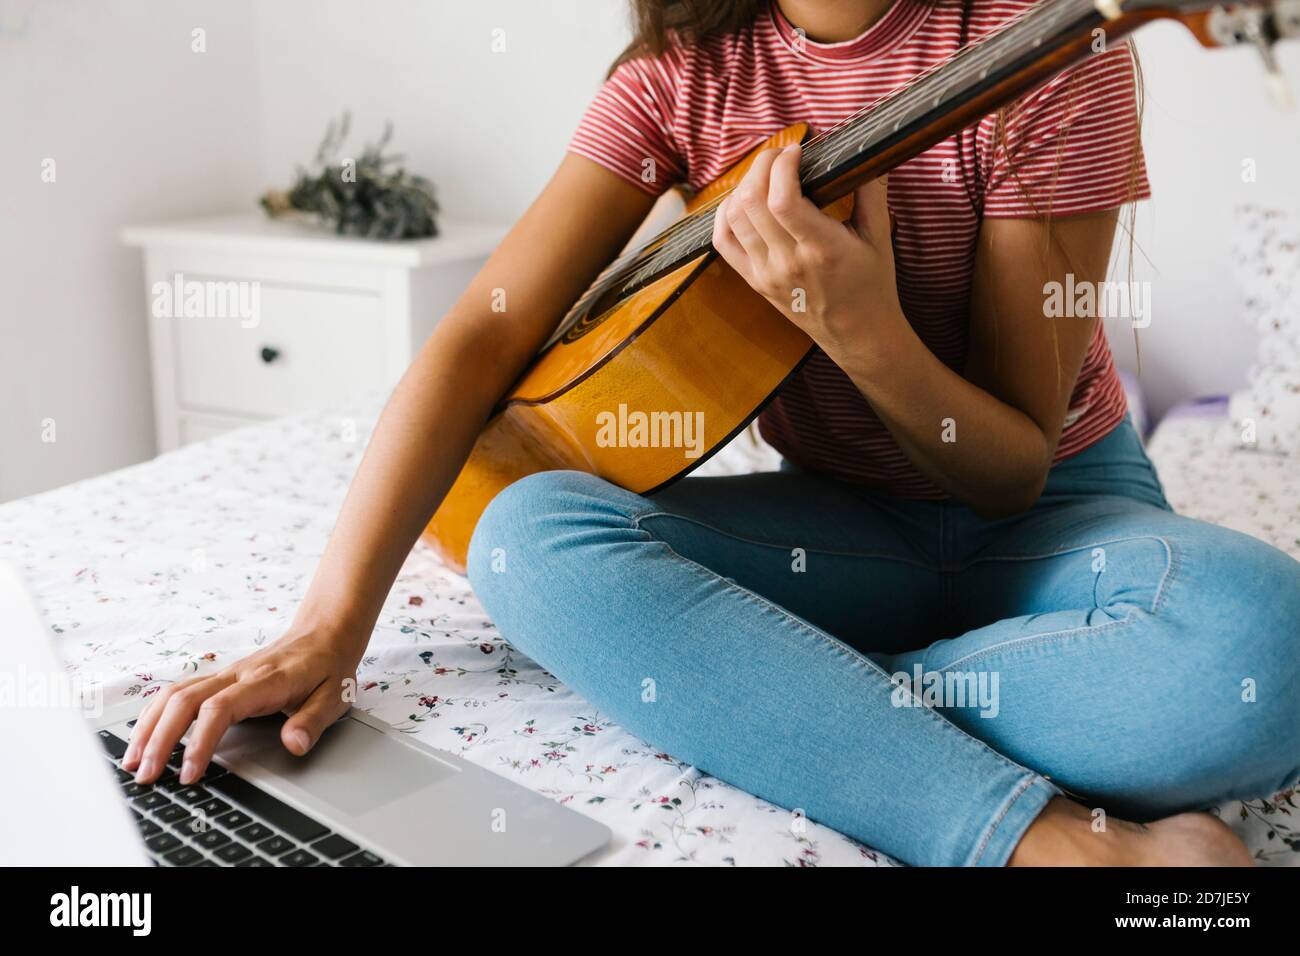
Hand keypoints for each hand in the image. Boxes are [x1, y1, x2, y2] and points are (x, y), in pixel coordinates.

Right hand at [122, 623, 363, 784]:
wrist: (325, 632)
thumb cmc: (329, 666)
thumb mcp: (335, 696)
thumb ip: (313, 722)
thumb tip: (293, 744)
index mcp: (264, 681)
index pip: (220, 709)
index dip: (200, 742)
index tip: (190, 773)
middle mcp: (237, 674)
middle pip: (184, 702)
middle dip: (160, 740)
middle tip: (147, 776)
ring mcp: (224, 674)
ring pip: (174, 694)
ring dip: (150, 726)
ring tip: (132, 761)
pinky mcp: (218, 677)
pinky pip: (178, 691)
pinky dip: (156, 713)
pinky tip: (144, 735)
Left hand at [711, 143, 904, 364]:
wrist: (857, 336)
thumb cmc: (872, 285)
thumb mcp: (879, 237)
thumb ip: (871, 191)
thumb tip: (868, 151)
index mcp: (821, 248)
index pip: (783, 199)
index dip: (782, 165)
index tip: (797, 151)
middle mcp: (788, 262)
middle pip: (752, 201)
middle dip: (762, 165)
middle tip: (780, 156)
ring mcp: (766, 274)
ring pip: (734, 217)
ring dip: (744, 186)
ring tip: (765, 175)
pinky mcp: (754, 282)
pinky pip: (723, 241)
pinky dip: (724, 214)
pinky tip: (742, 201)